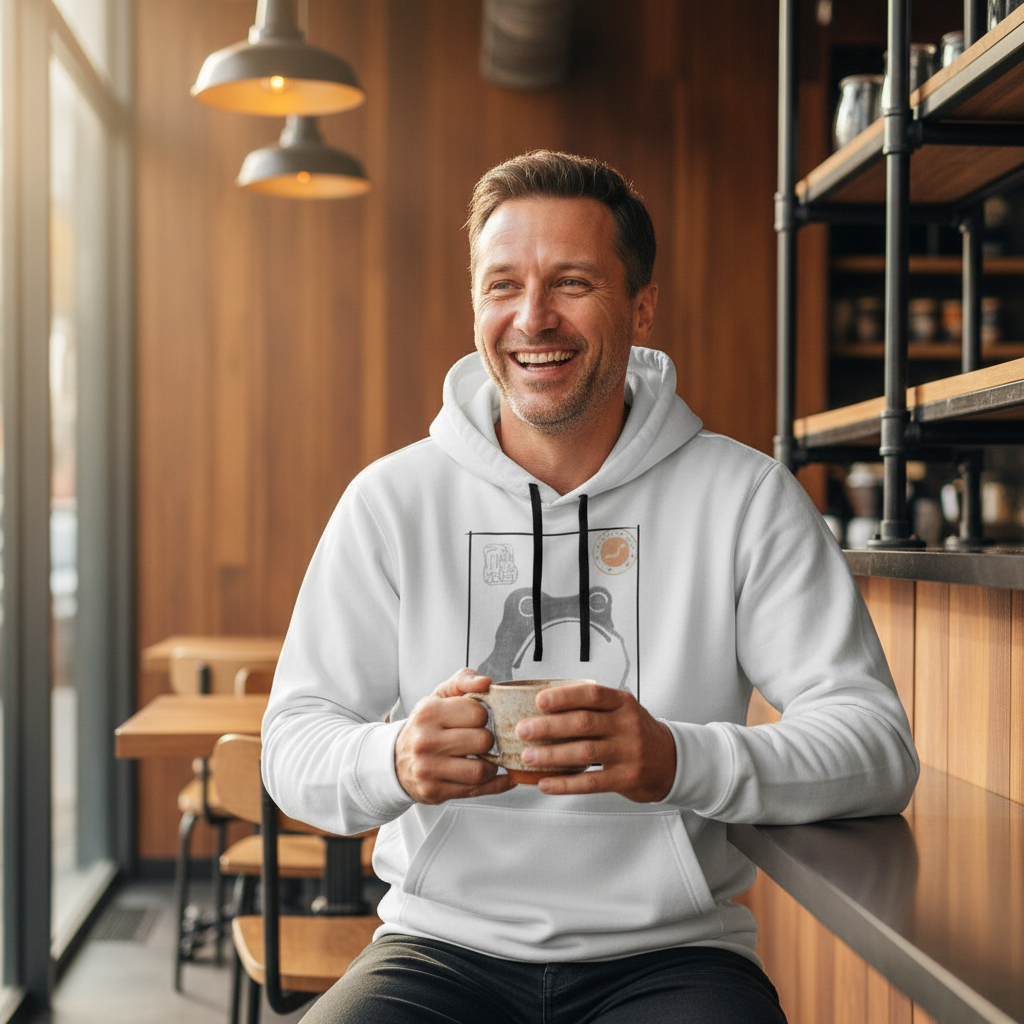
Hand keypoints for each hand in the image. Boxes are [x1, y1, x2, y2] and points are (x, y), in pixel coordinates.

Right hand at [395, 668, 516, 803]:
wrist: (396, 760)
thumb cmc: (425, 726)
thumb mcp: (439, 697)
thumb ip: (463, 680)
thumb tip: (486, 682)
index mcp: (427, 713)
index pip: (478, 713)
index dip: (483, 716)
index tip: (476, 719)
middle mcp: (424, 741)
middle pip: (483, 741)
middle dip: (488, 741)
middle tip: (482, 740)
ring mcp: (428, 769)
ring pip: (481, 770)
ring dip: (492, 765)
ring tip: (486, 758)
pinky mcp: (434, 791)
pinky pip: (477, 790)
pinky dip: (495, 784)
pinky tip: (498, 776)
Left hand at [516, 682, 675, 801]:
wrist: (671, 762)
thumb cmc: (636, 733)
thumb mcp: (622, 712)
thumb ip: (592, 708)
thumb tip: (542, 708)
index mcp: (623, 703)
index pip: (591, 694)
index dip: (564, 697)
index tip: (539, 701)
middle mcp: (627, 725)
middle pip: (583, 723)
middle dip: (548, 727)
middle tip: (522, 730)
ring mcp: (628, 752)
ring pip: (584, 752)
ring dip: (551, 755)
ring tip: (528, 757)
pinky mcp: (626, 778)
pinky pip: (591, 782)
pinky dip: (565, 784)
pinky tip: (545, 783)